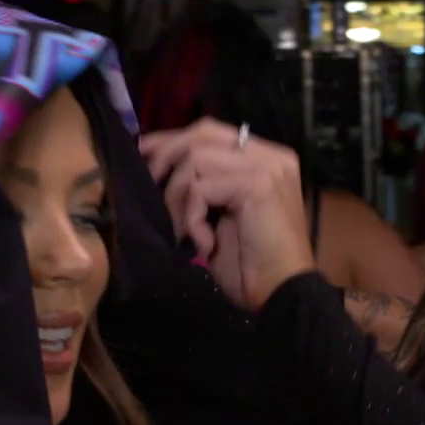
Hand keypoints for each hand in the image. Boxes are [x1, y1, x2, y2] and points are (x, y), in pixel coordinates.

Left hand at [139, 120, 316, 311]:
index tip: (144, 154)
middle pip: (203, 133)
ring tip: (187, 231)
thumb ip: (206, 185)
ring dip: (178, 198)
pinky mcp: (258, 184)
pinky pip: (201, 188)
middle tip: (150, 183)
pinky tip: (205, 244)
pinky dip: (192, 218)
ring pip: (195, 160)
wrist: (281, 293)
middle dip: (167, 155)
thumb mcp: (223, 216)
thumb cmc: (252, 264)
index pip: (212, 132)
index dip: (173, 140)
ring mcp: (267, 167)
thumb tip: (161, 166)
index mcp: (267, 159)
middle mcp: (271, 156)